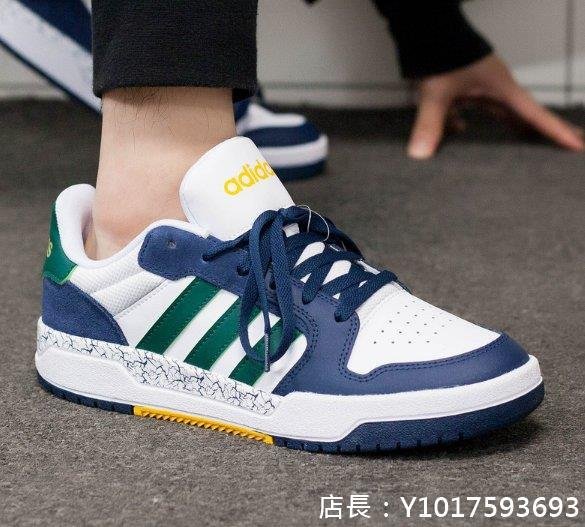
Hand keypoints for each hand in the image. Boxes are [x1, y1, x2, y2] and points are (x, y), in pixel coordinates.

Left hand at [407, 54, 584, 158]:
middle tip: (565, 145)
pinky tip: (459, 129)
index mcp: (501, 87)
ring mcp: (479, 85)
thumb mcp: (437, 92)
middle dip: (540, 130)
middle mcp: (495, 87)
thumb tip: (421, 155)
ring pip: (498, 111)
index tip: (578, 146)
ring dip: (508, 126)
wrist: (425, 28)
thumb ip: (431, 123)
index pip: (534, 114)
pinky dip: (462, 121)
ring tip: (522, 142)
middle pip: (523, 113)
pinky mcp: (461, 85)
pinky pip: (469, 107)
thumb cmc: (441, 55)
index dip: (555, 131)